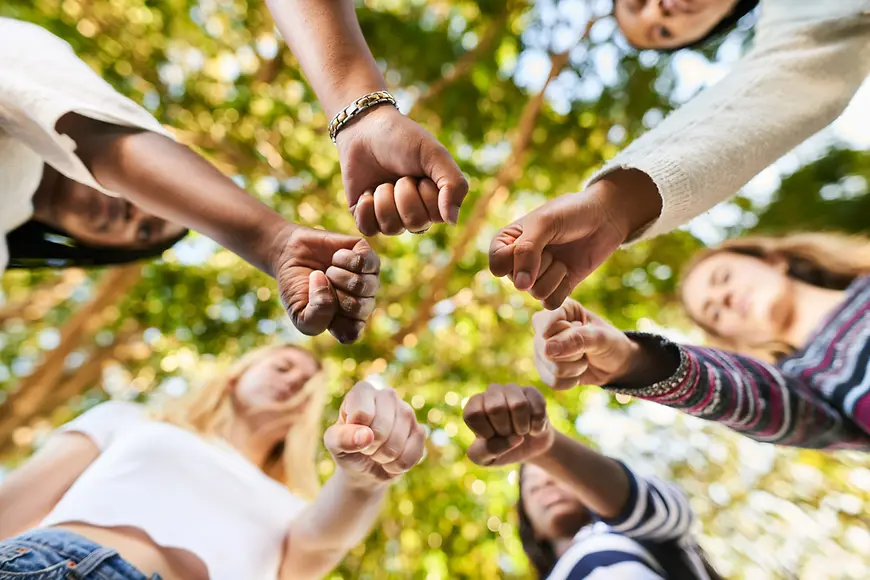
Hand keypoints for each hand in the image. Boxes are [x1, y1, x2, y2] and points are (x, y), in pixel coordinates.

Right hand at [272, 225, 379, 343]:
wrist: (291, 254)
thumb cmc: (297, 287)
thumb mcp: (298, 313)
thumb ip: (315, 317)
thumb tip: (329, 288)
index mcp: (349, 322)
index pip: (352, 332)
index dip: (332, 320)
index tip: (317, 308)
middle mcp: (364, 303)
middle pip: (359, 307)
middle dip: (332, 294)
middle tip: (322, 285)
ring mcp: (369, 279)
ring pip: (362, 284)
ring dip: (336, 275)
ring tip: (328, 271)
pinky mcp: (368, 256)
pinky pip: (364, 261)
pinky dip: (342, 258)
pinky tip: (335, 258)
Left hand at [325, 381, 425, 484]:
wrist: (364, 467)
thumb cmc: (346, 448)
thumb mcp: (333, 444)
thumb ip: (342, 437)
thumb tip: (366, 436)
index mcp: (363, 391)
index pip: (362, 413)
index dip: (355, 433)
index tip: (352, 435)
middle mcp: (388, 395)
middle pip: (381, 428)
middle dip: (370, 447)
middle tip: (365, 447)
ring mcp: (407, 411)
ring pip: (397, 442)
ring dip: (383, 458)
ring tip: (377, 453)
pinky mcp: (419, 430)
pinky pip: (412, 454)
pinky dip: (397, 465)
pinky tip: (391, 460)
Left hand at [335, 105, 468, 235]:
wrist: (364, 128)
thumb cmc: (403, 139)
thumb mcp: (435, 155)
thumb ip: (454, 185)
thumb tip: (452, 221)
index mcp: (434, 200)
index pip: (437, 216)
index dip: (427, 193)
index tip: (420, 174)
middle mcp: (413, 213)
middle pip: (415, 224)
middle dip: (405, 194)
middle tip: (400, 175)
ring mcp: (388, 217)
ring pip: (391, 228)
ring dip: (384, 198)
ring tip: (382, 182)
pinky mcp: (364, 217)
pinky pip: (368, 229)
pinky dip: (366, 208)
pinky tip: (367, 191)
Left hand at [462, 384, 553, 465]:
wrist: (526, 447)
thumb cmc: (501, 450)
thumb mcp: (485, 458)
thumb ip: (488, 451)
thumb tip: (514, 439)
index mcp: (474, 406)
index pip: (474, 414)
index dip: (485, 432)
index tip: (490, 437)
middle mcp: (491, 393)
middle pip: (495, 408)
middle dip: (504, 429)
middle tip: (507, 433)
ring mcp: (512, 389)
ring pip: (518, 404)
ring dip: (522, 427)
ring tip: (520, 430)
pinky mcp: (532, 392)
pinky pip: (538, 408)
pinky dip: (537, 426)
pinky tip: (533, 427)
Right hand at [489, 171, 660, 308]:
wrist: (605, 217)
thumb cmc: (571, 213)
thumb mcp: (544, 224)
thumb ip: (526, 251)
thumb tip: (520, 286)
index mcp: (506, 242)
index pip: (497, 264)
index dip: (516, 259)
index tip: (534, 241)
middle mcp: (518, 262)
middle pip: (518, 281)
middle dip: (540, 264)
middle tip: (554, 245)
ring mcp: (537, 277)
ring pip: (535, 292)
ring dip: (554, 275)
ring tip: (562, 257)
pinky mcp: (557, 288)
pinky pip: (550, 302)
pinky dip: (562, 288)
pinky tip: (569, 271)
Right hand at [532, 299, 635, 389]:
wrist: (616, 364)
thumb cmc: (610, 343)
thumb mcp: (600, 337)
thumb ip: (577, 339)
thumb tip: (547, 349)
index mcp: (560, 311)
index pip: (542, 321)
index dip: (555, 332)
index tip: (576, 329)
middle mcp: (546, 329)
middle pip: (545, 348)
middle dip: (572, 354)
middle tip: (586, 349)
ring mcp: (543, 350)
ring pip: (549, 367)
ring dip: (574, 369)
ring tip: (584, 359)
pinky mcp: (545, 369)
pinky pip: (551, 381)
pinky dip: (570, 381)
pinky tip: (577, 373)